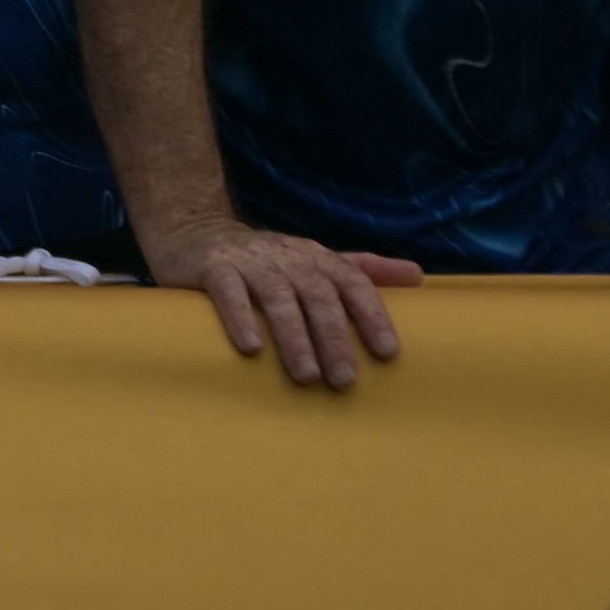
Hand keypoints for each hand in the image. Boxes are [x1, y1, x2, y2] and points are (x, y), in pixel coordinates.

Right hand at [143, 213, 419, 389]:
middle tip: (344, 381)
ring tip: (306, 376)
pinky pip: (228, 292)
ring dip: (294, 337)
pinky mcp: (212, 266)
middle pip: (318, 294)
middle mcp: (287, 255)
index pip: (353, 281)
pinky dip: (241, 318)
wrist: (191, 228)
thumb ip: (363, 269)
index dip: (371, 315)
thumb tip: (419, 275)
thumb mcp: (314, 259)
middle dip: (334, 338)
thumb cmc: (264, 258)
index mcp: (316, 257)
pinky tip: (252, 349)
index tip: (387, 352)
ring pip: (277, 296)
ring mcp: (249, 259)